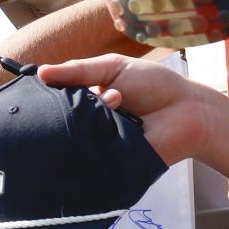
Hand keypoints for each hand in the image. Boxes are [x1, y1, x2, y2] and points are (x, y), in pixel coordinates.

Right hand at [37, 53, 205, 163]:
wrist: (187, 111)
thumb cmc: (154, 85)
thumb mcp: (113, 68)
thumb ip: (78, 70)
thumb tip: (41, 72)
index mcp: (88, 100)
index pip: (59, 99)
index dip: (53, 92)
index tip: (45, 83)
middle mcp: (90, 123)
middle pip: (65, 118)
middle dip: (75, 103)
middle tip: (99, 92)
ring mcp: (99, 143)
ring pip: (78, 133)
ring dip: (97, 113)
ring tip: (119, 101)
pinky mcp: (110, 161)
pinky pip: (93, 153)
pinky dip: (103, 136)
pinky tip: (120, 123)